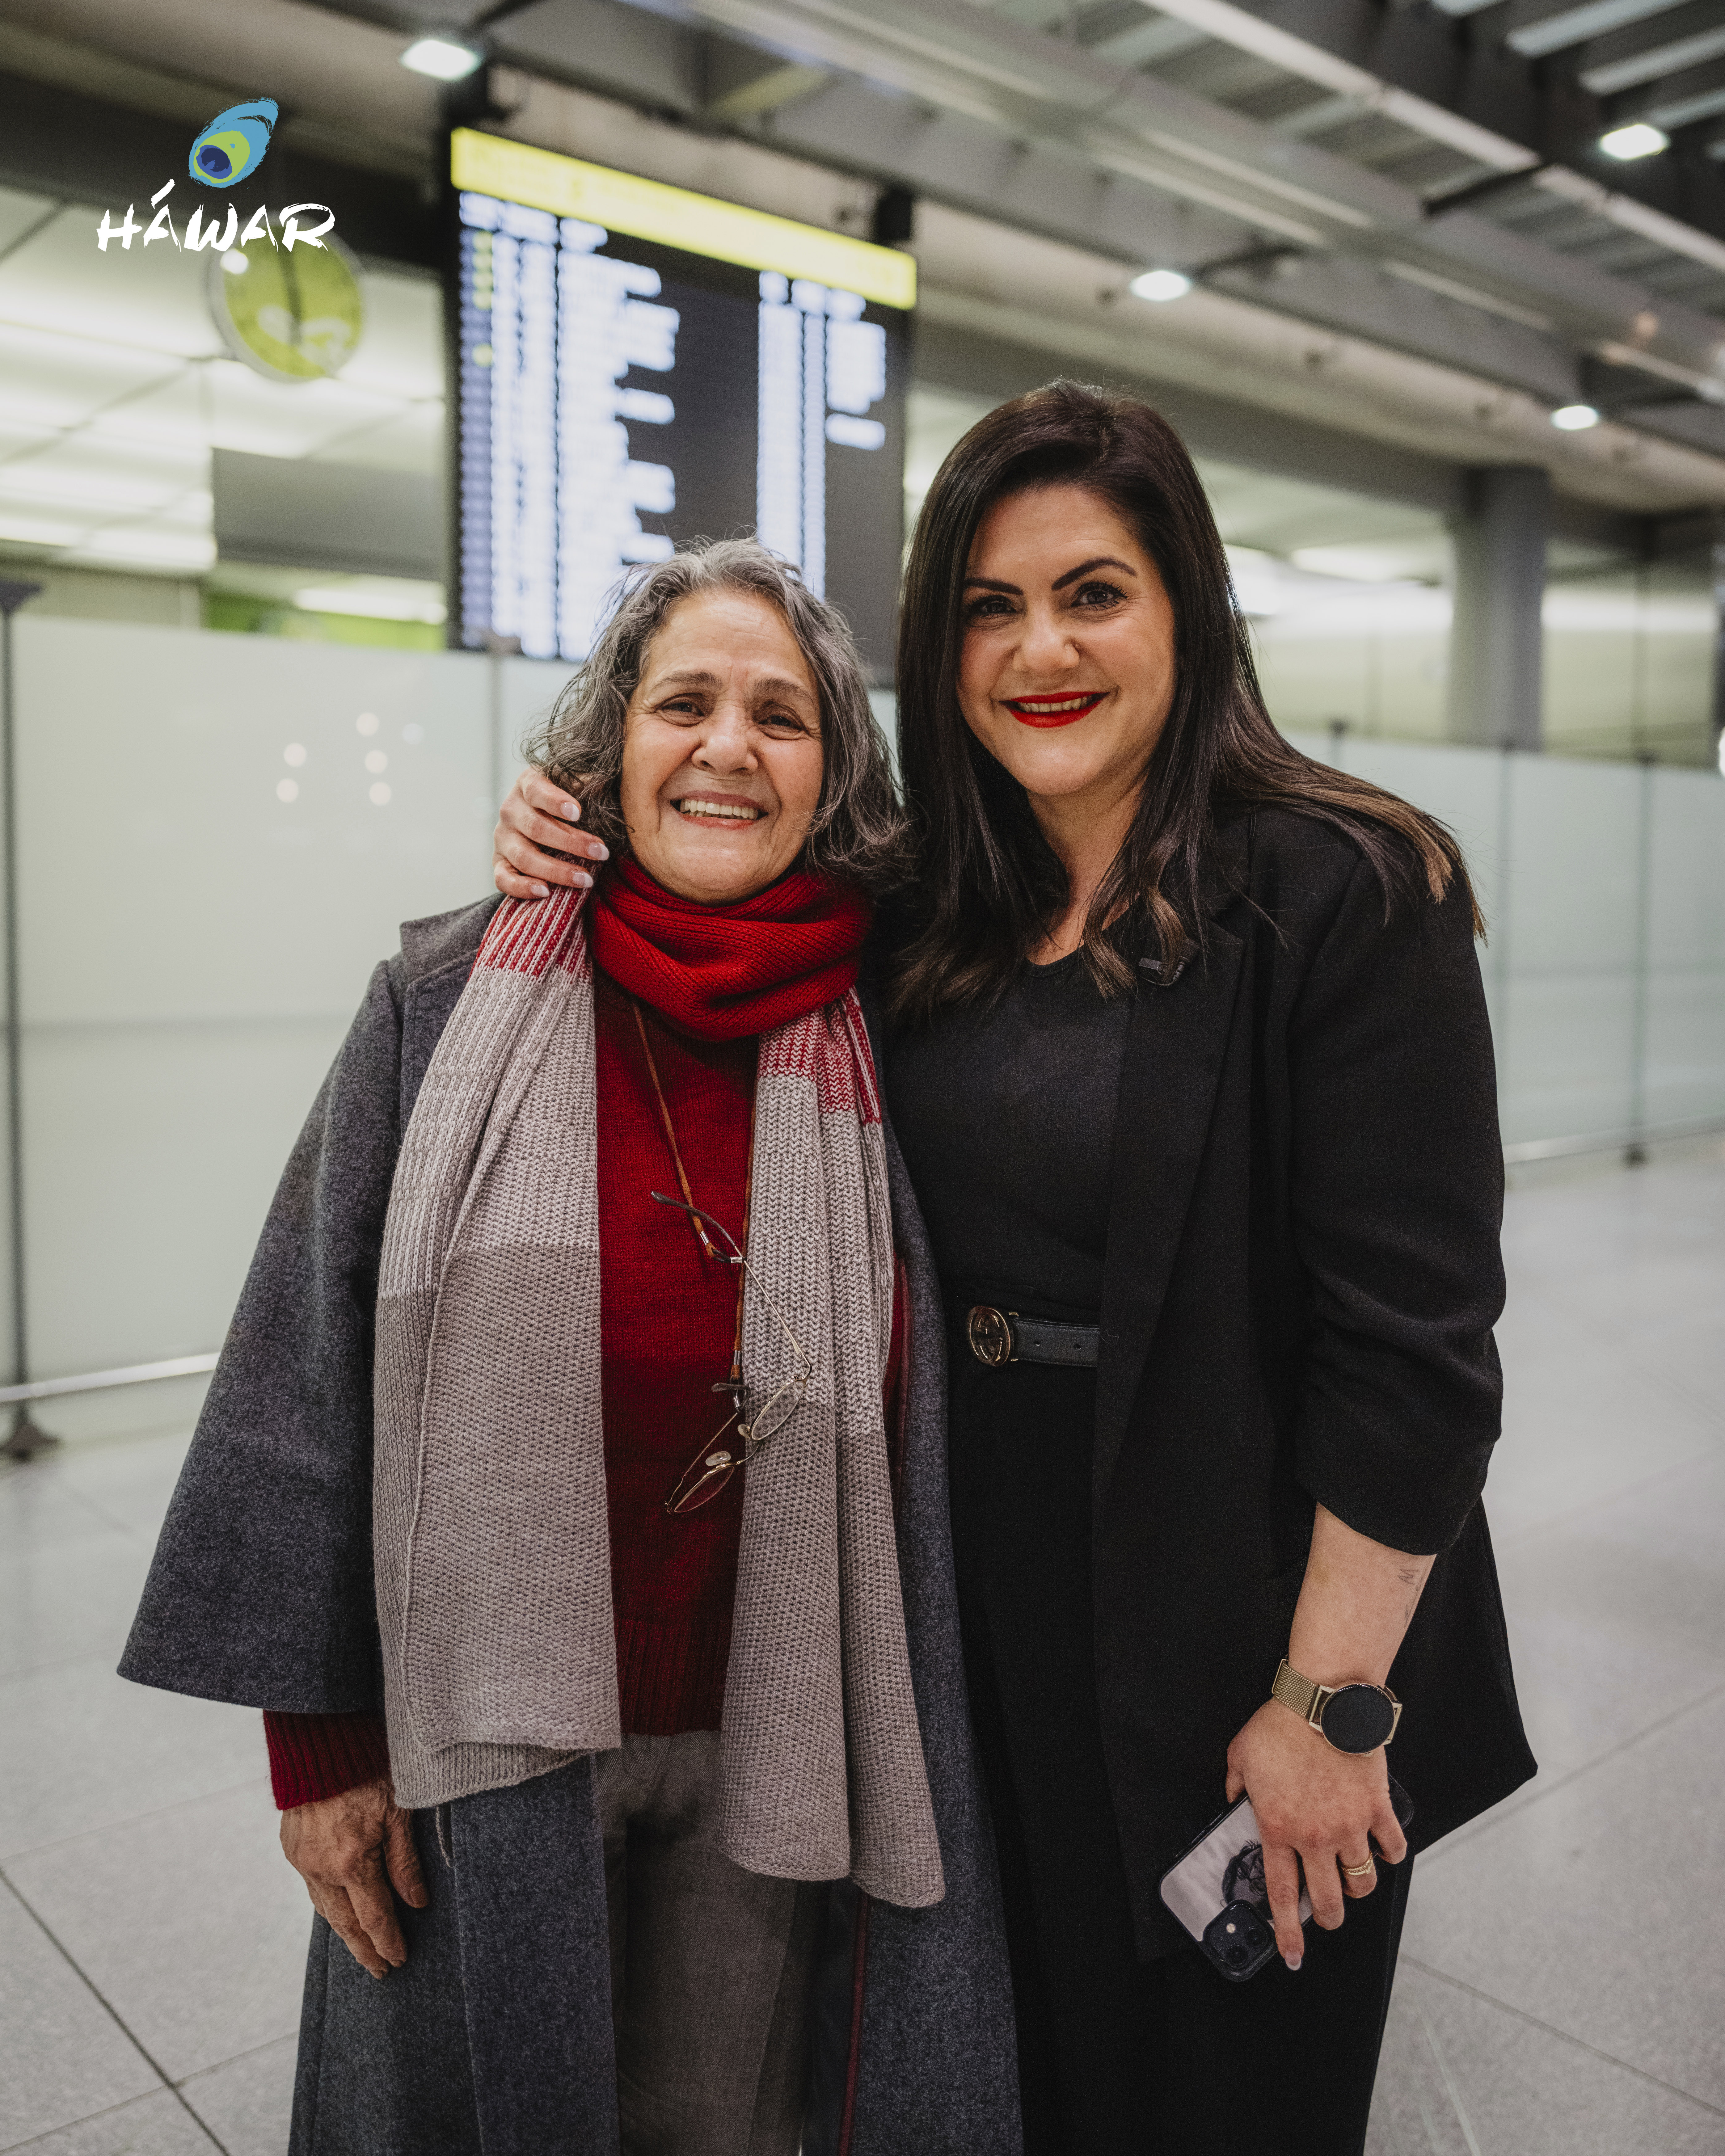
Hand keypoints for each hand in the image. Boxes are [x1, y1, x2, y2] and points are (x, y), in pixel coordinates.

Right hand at [279, 1777, 428, 1977]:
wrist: (320, 1743)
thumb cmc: (366, 1769)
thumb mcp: (398, 1811)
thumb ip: (405, 1862)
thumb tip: (417, 1903)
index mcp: (351, 1861)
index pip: (374, 1916)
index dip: (388, 1941)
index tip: (399, 1961)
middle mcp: (322, 1867)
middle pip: (346, 1922)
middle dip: (365, 1949)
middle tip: (381, 1970)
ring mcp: (303, 1859)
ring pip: (325, 1909)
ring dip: (345, 1931)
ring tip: (362, 1948)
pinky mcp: (292, 1847)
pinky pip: (312, 1887)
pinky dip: (327, 1905)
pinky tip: (338, 1911)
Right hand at [492, 768, 608, 898]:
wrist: (542, 820)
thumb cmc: (568, 803)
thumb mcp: (575, 786)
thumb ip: (587, 785)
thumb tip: (604, 784)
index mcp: (527, 784)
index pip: (536, 790)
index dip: (555, 802)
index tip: (578, 813)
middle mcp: (510, 810)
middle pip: (535, 828)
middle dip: (571, 842)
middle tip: (601, 853)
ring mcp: (502, 838)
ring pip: (524, 857)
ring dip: (557, 870)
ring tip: (586, 879)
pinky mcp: (499, 863)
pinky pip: (503, 879)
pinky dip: (522, 888)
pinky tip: (546, 892)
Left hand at [1224, 1701, 1406, 1971]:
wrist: (1322, 1703)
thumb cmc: (1279, 1727)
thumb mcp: (1240, 1756)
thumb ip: (1234, 1785)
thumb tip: (1232, 1798)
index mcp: (1278, 1829)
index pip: (1280, 1894)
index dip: (1287, 1932)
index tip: (1292, 1956)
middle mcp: (1315, 1837)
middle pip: (1327, 1901)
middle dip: (1327, 1918)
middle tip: (1326, 1917)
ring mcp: (1350, 1826)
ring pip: (1361, 1882)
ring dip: (1356, 1889)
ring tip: (1350, 1882)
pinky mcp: (1377, 1809)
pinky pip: (1392, 1847)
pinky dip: (1390, 1854)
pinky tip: (1382, 1850)